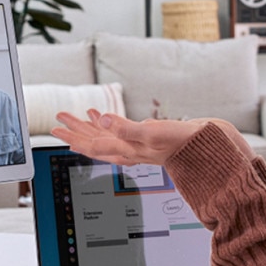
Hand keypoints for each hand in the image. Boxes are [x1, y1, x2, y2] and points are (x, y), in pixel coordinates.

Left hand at [52, 110, 252, 165]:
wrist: (208, 148)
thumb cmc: (184, 142)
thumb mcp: (153, 133)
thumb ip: (125, 128)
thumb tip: (100, 120)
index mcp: (127, 150)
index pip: (92, 144)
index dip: (73, 135)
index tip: (56, 127)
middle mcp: (129, 150)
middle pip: (94, 143)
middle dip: (75, 133)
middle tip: (56, 122)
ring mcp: (137, 146)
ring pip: (105, 138)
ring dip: (88, 128)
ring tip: (74, 117)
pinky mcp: (146, 140)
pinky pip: (119, 133)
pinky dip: (107, 123)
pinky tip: (103, 116)